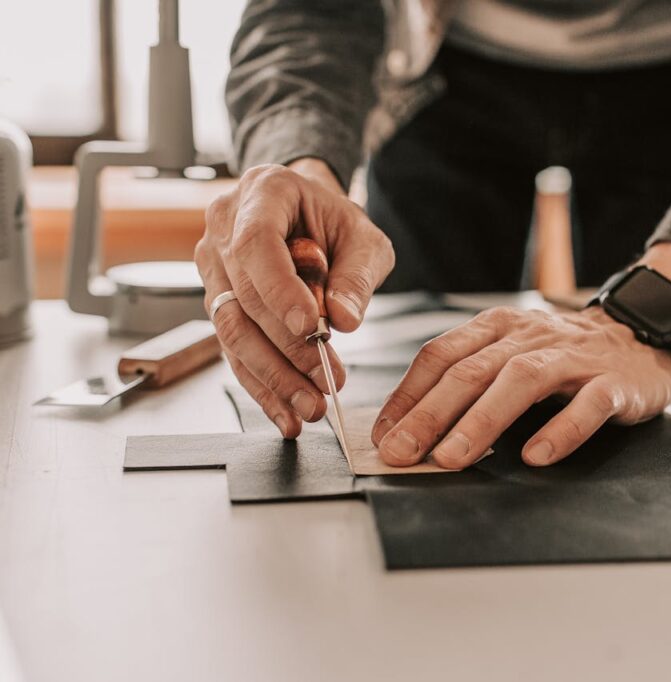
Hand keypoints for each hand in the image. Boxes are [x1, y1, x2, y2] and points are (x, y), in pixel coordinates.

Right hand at [195, 159, 394, 437]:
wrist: (308, 215)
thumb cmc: (335, 221)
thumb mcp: (364, 238)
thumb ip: (357, 275)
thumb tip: (344, 319)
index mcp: (262, 193)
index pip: (256, 244)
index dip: (279, 289)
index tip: (309, 327)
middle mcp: (224, 228)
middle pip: (242, 296)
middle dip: (286, 347)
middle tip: (325, 380)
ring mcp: (213, 267)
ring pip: (231, 330)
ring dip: (272, 375)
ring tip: (310, 404)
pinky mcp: (217, 303)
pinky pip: (233, 351)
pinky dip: (261, 386)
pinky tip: (286, 413)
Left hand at [371, 306, 670, 468]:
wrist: (642, 335)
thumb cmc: (565, 355)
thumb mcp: (512, 352)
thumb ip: (469, 378)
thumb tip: (411, 427)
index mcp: (498, 327)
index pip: (441, 355)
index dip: (408, 395)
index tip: (383, 434)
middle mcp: (531, 337)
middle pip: (472, 370)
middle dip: (430, 414)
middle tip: (401, 452)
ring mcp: (574, 358)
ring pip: (522, 382)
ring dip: (482, 421)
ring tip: (451, 458)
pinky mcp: (613, 382)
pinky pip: (587, 405)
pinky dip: (561, 430)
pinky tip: (537, 456)